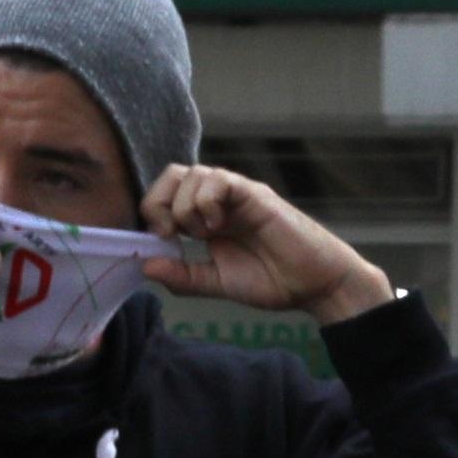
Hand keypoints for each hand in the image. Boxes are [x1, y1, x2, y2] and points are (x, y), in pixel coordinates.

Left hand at [141, 164, 388, 321]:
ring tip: (203, 234)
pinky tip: (217, 226)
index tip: (159, 240)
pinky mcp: (254, 194)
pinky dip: (206, 201)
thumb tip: (145, 266)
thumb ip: (183, 276)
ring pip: (193, 173)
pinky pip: (219, 179)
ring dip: (185, 207)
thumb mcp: (216, 283)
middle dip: (158, 202)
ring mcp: (237, 194)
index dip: (152, 211)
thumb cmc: (272, 281)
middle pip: (174, 174)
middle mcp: (219, 200)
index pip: (166, 193)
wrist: (313, 284)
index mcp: (206, 217)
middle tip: (169, 233)